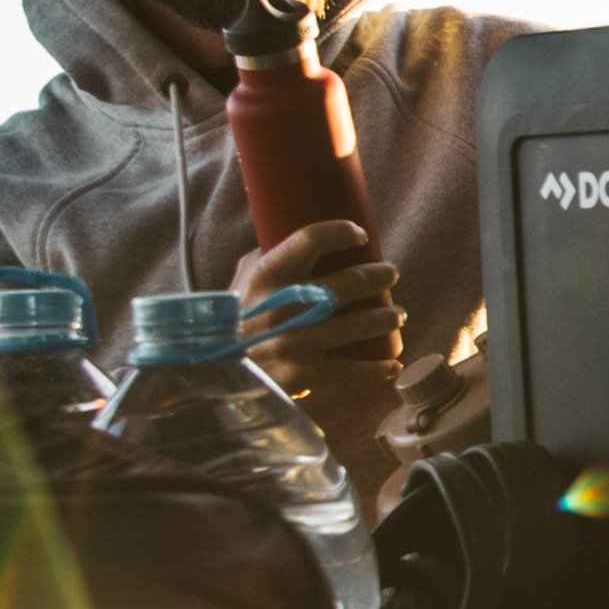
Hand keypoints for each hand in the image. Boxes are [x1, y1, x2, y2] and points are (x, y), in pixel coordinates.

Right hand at [229, 221, 404, 401]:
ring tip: (397, 314)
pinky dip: (378, 369)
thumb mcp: (240, 284)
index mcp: (265, 277)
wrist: (212, 376)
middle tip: (390, 274)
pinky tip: (393, 365)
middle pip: (347, 283)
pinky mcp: (302, 377)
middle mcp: (282, 307)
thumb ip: (266, 259)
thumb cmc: (233, 323)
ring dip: (386, 317)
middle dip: (378, 276)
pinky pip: (352, 372)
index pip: (310, 239)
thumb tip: (304, 239)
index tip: (359, 234)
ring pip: (358, 324)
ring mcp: (294, 343)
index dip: (340, 231)